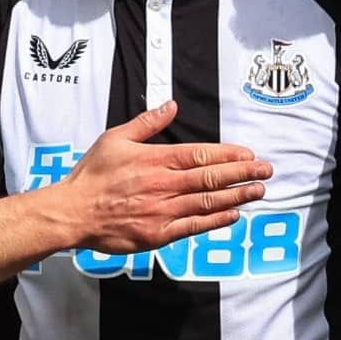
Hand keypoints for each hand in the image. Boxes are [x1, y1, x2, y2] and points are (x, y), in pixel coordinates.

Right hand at [57, 101, 270, 252]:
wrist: (74, 211)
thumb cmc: (92, 175)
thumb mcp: (115, 138)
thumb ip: (147, 123)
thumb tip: (170, 106)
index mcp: (155, 159)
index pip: (201, 155)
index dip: (229, 155)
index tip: (249, 154)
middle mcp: (164, 184)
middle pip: (212, 177)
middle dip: (243, 173)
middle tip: (266, 171)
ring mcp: (163, 210)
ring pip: (208, 201)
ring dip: (237, 196)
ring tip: (258, 191)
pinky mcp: (158, 233)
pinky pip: (194, 226)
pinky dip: (216, 220)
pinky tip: (233, 215)